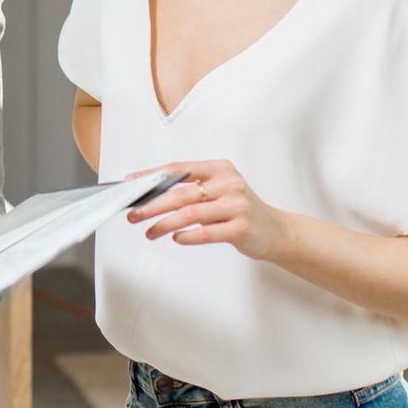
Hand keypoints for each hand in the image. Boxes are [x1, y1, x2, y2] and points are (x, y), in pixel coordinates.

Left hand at [125, 159, 286, 261]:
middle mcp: (229, 184)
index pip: (179, 170)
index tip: (132, 183)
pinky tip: (176, 239)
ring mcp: (237, 205)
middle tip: (133, 215)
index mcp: (220, 169)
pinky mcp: (241, 228)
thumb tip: (150, 196)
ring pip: (190, 214)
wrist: (275, 230)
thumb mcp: (219, 191)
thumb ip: (191, 191)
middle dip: (152, 205)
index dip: (152, 176)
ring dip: (164, 224)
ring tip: (149, 232)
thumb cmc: (239, 209)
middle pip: (180, 194)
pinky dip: (187, 236)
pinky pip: (206, 233)